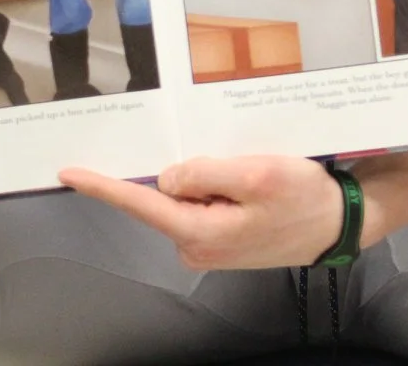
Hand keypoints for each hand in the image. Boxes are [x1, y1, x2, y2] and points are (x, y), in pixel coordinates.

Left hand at [59, 155, 343, 269]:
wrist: (338, 223)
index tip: (68, 173)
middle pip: (168, 194)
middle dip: (190, 170)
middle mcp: (194, 245)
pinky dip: (220, 187)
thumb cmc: (303, 199)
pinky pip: (204, 203)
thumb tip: (167, 178)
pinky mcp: (221, 239)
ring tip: (254, 175)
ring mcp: (207, 245)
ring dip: (212, 178)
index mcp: (198, 232)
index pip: (141, 203)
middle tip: (236, 161)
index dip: (103, 186)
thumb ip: (204, 173)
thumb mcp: (257, 175)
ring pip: (189, 197)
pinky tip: (252, 186)